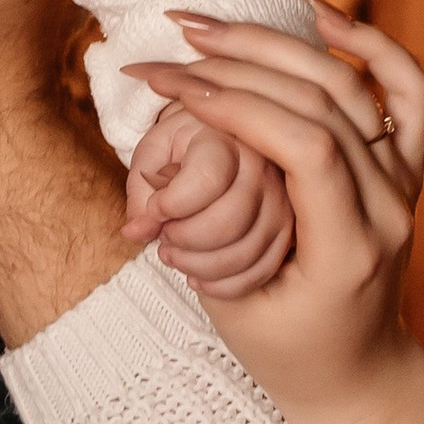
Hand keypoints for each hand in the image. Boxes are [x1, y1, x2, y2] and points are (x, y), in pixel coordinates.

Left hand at [123, 101, 295, 299]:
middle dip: (183, 239)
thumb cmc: (182, 147)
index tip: (154, 208)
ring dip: (197, 265)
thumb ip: (140, 190)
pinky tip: (196, 276)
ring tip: (173, 253)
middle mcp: (264, 168)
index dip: (170, 205)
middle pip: (227, 224)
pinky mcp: (288, 233)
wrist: (221, 141)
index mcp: (227, 138)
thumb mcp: (153, 152)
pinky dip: (222, 285)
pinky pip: (260, 273)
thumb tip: (136, 232)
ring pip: (243, 254)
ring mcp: (282, 203)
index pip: (206, 181)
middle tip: (164, 236)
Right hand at [127, 8, 423, 423]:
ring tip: (209, 28)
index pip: (308, 148)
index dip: (238, 105)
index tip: (173, 88)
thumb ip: (216, 231)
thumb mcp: (236, 305)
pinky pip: (404, 89)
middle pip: (328, 104)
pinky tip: (314, 12)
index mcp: (350, 251)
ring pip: (357, 83)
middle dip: (240, 65)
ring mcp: (406, 182)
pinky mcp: (406, 167)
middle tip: (170, 48)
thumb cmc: (285, 352)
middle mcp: (392, 208)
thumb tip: (175, 156)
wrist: (358, 377)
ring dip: (279, 44)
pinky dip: (366, 42)